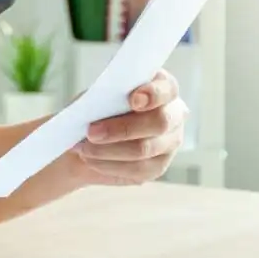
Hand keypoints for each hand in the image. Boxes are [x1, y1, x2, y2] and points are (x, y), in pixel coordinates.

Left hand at [70, 69, 187, 185]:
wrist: (87, 138)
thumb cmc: (96, 109)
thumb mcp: (97, 96)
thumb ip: (105, 97)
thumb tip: (100, 106)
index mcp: (162, 88)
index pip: (168, 88)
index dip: (154, 94)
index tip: (133, 100)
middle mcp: (174, 114)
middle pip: (160, 122)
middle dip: (123, 128)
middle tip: (92, 132)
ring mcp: (170, 142)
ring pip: (145, 149)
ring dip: (109, 150)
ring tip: (85, 148)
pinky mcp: (158, 166)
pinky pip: (137, 169)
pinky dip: (109, 164)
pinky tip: (92, 160)